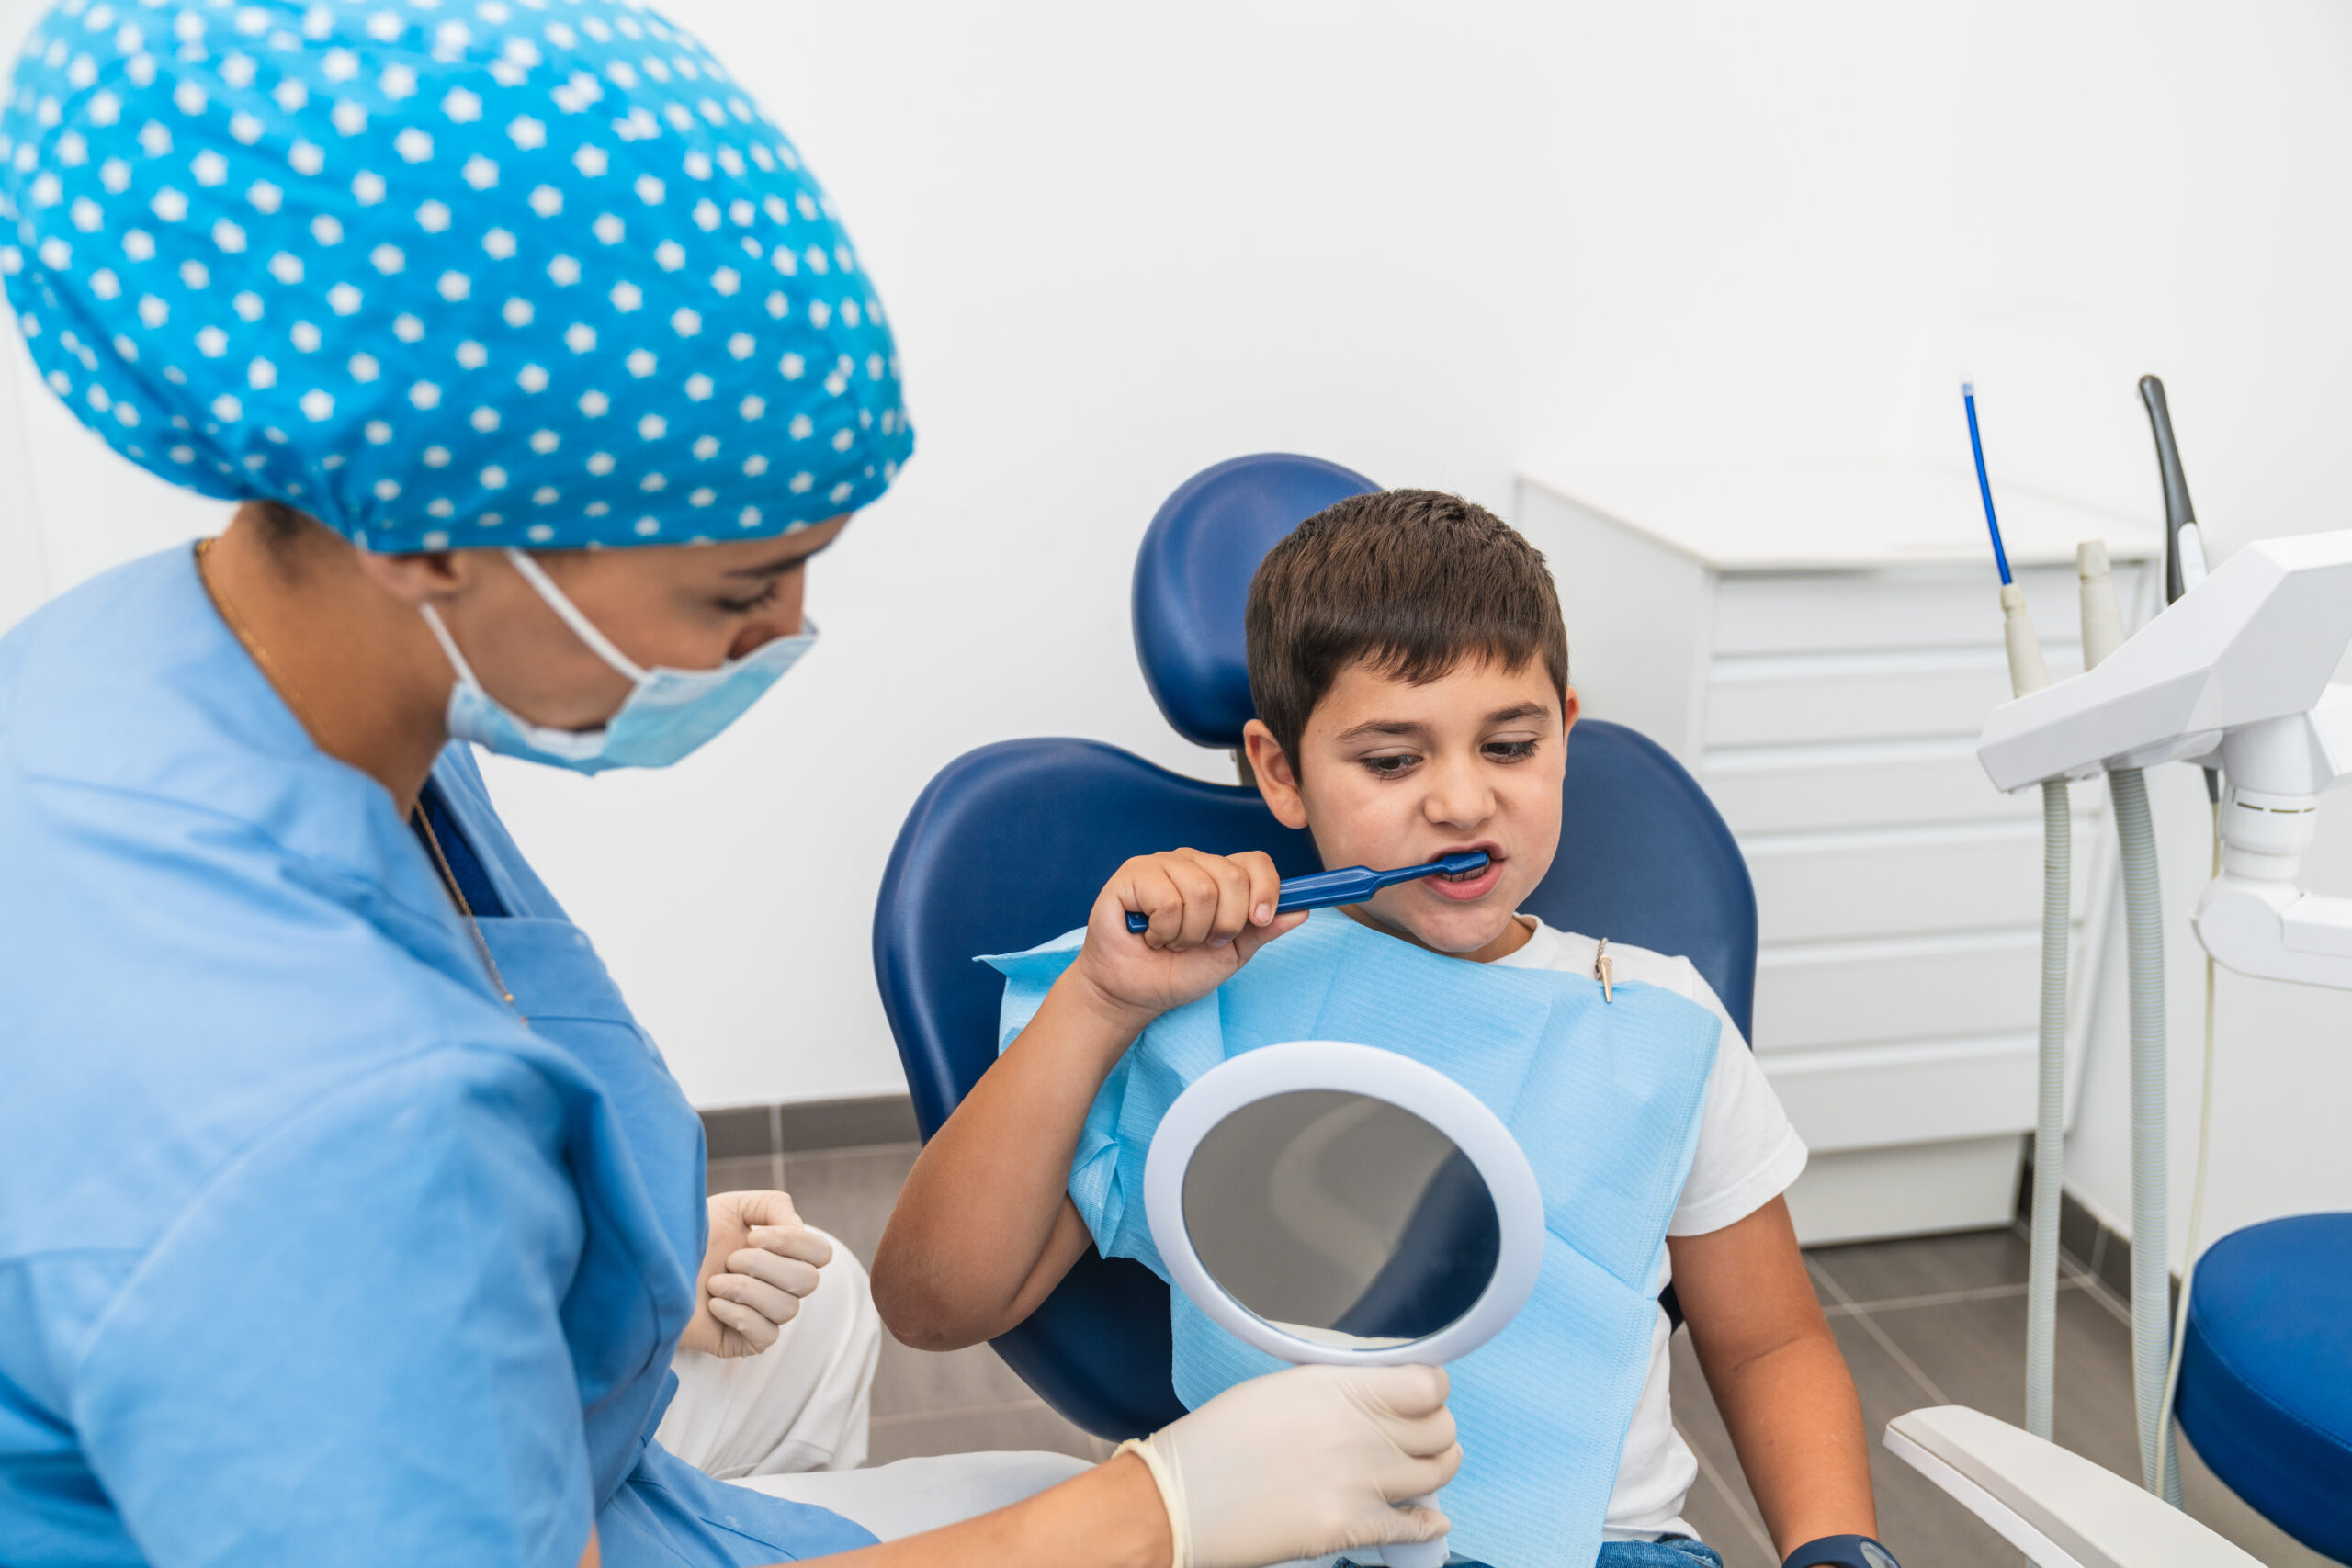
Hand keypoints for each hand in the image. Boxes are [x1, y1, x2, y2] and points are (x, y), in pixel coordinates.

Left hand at [676, 1190, 832, 1357]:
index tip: (755, 1235)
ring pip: (788, 1309)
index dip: (795, 1243)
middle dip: (766, 1266)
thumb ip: (774, 1204)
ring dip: (746, 1290)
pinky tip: (713, 1305)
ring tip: (714, 1282)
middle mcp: (778, 1285)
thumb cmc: (688, 1235)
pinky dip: (739, 1315)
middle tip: (729, 1260)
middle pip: (808, 1281)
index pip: (821, 1253)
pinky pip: (765, 1334)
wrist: (649, 1267)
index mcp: (781, 1253)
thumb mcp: (732, 1206)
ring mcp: (764, 1315)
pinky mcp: (745, 1342)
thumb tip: (800, 1228)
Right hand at [1067, 849, 1307, 1027]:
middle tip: (1200, 942)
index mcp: (1220, 876)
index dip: (1265, 891)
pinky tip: (1149, 934)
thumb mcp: (1233, 954)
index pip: (1256, 862)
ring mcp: (1163, 863)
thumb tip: (1302, 910)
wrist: (1134, 994)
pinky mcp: (1134, 873)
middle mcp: (1193, 862)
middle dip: (1223, 925)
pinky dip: (1163, 930)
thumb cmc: (1178, 971)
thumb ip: (1264, 930)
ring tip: (1170, 941)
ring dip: (1189, 933)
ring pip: (1201, 891)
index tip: (1258, 921)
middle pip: (1233, 878)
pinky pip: (1167, 899)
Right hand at [1126, 1363, 1459, 1567]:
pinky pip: (1414, 1526)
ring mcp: (1359, 1482)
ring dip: (1434, 1469)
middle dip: (1435, 1430)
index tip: (1421, 1396)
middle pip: (1441, 1429)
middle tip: (1417, 1435)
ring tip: (1420, 1469)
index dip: (1432, 1389)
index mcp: (1339, 1386)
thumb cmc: (1218, 1438)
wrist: (1179, 1499)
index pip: (1429, 1384)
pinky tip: (1427, 1517)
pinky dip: (1426, 1522)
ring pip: (1438, 1473)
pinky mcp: (1349, 1527)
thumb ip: (1339, 1387)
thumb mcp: (1281, 1387)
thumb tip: (1380, 1391)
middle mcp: (1358, 1430)